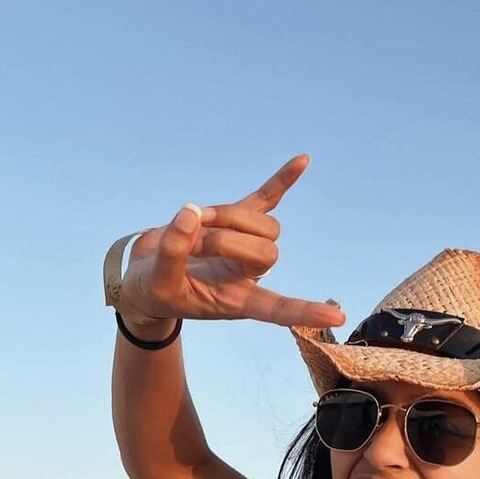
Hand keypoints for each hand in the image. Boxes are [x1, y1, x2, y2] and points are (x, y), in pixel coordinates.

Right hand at [116, 155, 346, 329]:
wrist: (143, 275)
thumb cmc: (152, 289)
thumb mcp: (156, 281)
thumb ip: (172, 252)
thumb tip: (190, 212)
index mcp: (237, 300)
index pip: (277, 308)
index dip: (304, 311)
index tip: (336, 318)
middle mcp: (249, 275)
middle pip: (266, 251)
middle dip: (226, 241)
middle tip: (190, 246)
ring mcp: (244, 244)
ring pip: (263, 224)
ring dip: (229, 218)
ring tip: (193, 224)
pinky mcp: (234, 219)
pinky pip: (265, 197)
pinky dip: (282, 180)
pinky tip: (303, 160)